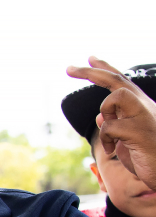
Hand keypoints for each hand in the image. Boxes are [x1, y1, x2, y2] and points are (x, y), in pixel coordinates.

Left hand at [68, 57, 155, 190]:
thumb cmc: (147, 157)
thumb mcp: (126, 141)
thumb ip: (115, 127)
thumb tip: (100, 117)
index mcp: (140, 107)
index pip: (121, 82)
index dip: (105, 69)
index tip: (89, 58)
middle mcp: (144, 106)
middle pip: (117, 81)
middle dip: (91, 73)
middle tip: (68, 68)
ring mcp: (144, 116)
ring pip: (117, 96)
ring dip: (106, 111)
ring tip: (111, 134)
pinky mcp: (140, 130)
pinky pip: (110, 126)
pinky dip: (105, 138)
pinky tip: (113, 150)